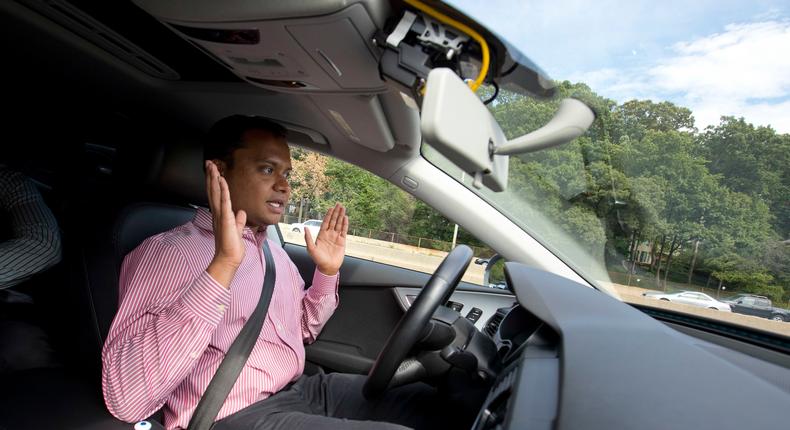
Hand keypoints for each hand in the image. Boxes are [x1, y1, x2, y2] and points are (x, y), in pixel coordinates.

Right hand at [205, 160, 246, 287]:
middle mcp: (217, 214)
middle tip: (208, 162)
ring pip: (216, 194)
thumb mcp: (237, 230)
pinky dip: (223, 191)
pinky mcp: (225, 219)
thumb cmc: (232, 247)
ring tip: (212, 166)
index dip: (214, 182)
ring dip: (214, 179)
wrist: (229, 259)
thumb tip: (241, 212)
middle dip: (211, 176)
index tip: (213, 171)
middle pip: (212, 191)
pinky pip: (224, 202)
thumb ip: (238, 220)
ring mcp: (220, 216)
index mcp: (220, 215)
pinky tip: (222, 181)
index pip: (216, 195)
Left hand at [305, 203, 347, 275]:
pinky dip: (345, 224)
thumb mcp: (311, 249)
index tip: (331, 208)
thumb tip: (305, 228)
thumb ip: (308, 238)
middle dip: (336, 212)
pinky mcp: (342, 241)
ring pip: (339, 224)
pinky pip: (344, 231)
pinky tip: (346, 218)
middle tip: (339, 204)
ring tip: (343, 208)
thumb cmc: (318, 259)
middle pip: (333, 221)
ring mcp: (336, 237)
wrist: (328, 267)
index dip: (328, 215)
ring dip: (341, 216)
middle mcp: (329, 234)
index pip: (326, 222)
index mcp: (321, 235)